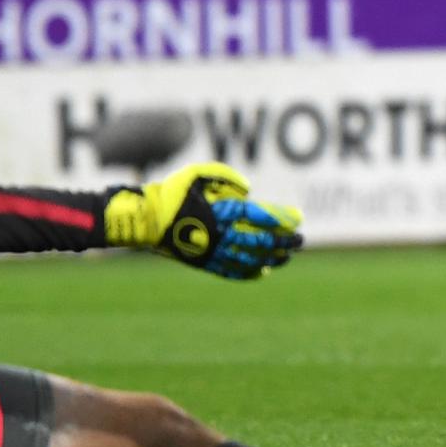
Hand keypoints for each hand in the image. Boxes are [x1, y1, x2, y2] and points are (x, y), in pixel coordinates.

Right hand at [103, 162, 302, 279]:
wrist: (145, 221)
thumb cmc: (171, 193)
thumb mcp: (196, 174)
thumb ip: (225, 176)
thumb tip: (249, 190)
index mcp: (221, 212)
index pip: (260, 216)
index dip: (281, 218)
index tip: (298, 217)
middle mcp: (221, 235)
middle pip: (261, 241)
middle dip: (284, 241)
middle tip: (300, 240)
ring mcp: (213, 252)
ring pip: (251, 259)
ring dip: (272, 258)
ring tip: (287, 256)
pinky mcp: (204, 263)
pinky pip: (232, 271)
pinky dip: (250, 272)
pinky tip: (263, 271)